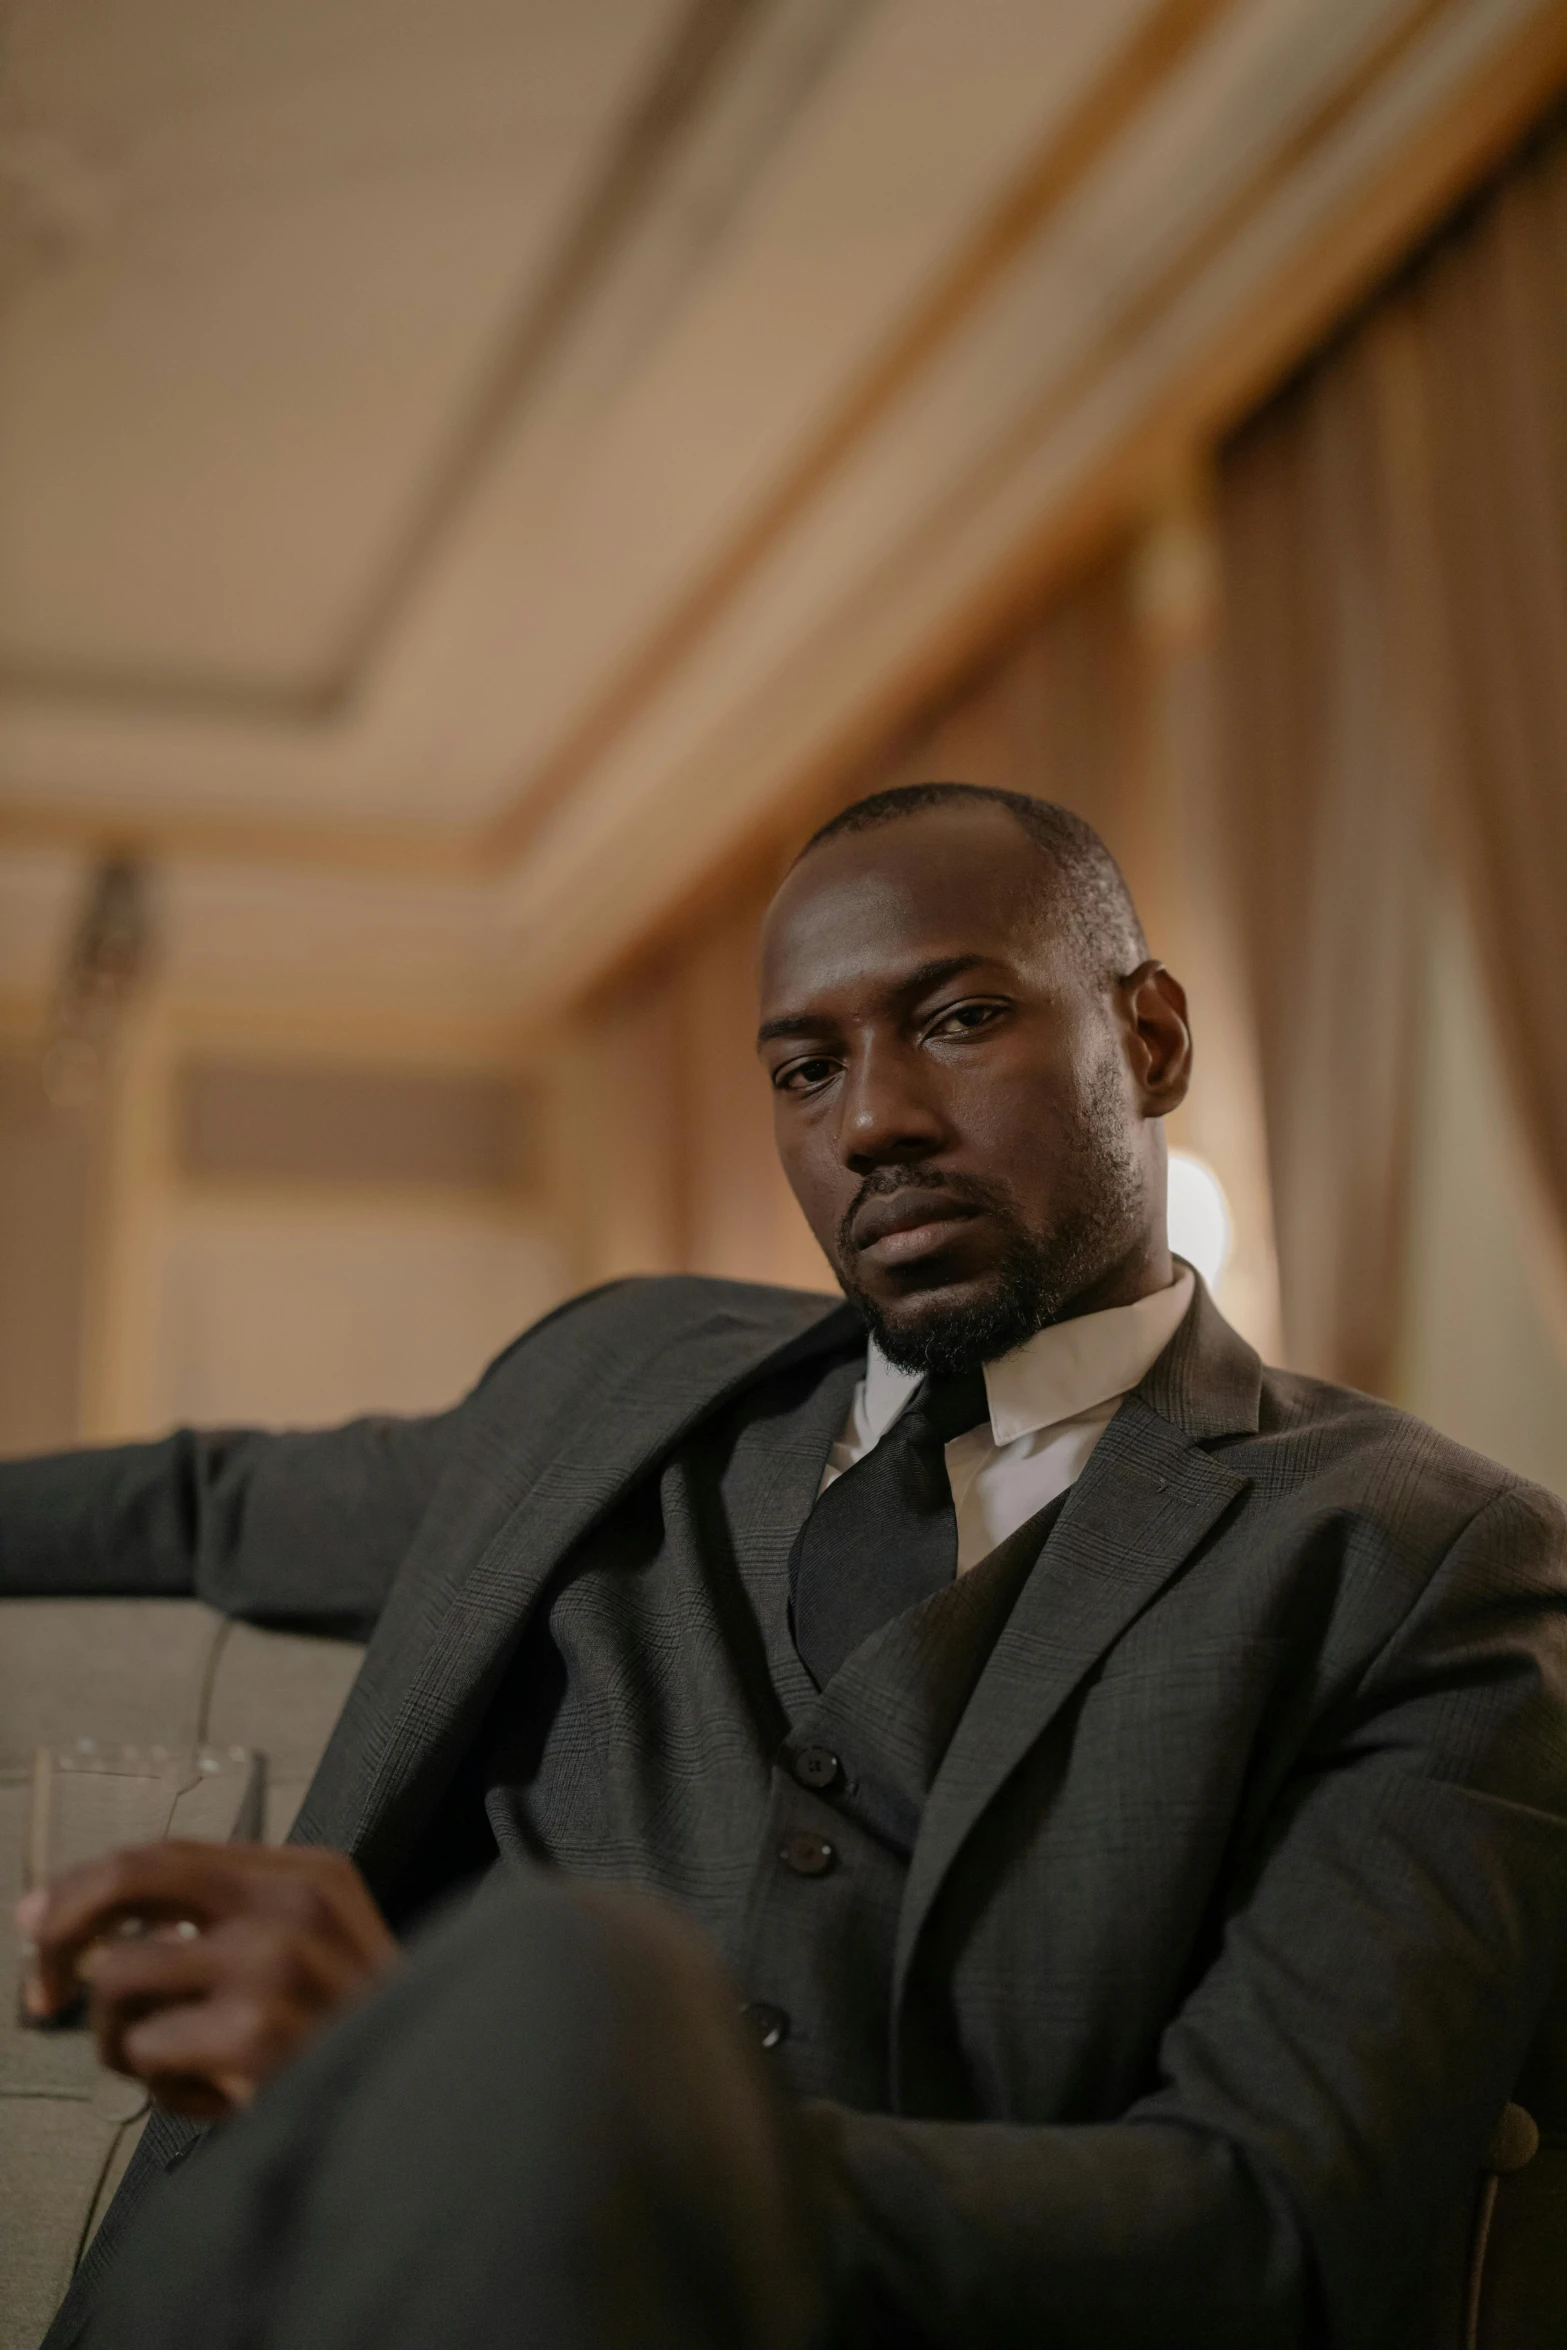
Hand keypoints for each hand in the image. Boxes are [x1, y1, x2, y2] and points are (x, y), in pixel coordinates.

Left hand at [14, 1841, 398, 2118]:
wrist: (428, 2108)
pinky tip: (218, 2098)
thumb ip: (232, 1924)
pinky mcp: (254, 2036)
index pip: (166, 1852)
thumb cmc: (354, 2039)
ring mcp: (276, 1966)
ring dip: (122, 2038)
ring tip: (176, 2065)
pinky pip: (145, 2054)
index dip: (85, 1884)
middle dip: (65, 1931)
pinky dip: (165, 2088)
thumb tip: (102, 1937)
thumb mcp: (316, 1951)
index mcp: (308, 1874)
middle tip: (43, 1989)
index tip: (37, 1919)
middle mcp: (292, 1905)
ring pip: (119, 1980)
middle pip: (134, 1880)